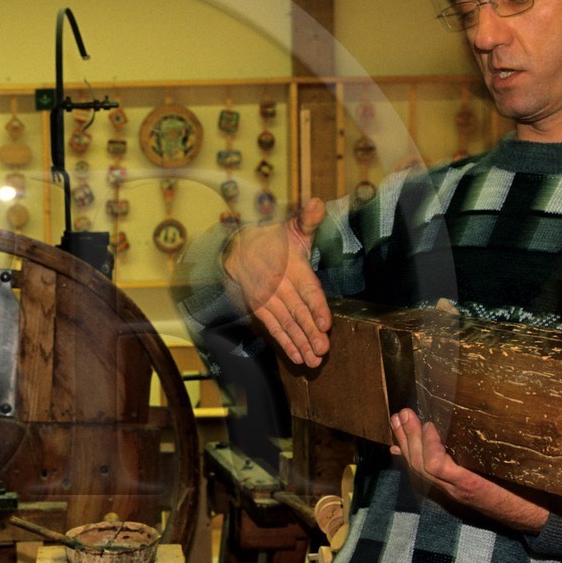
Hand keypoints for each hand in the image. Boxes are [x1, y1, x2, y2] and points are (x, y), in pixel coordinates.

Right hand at [222, 198, 330, 366]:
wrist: (236, 248)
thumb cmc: (274, 239)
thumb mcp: (292, 227)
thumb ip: (308, 219)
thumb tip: (317, 203)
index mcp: (290, 263)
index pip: (305, 287)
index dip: (315, 306)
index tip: (325, 323)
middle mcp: (277, 282)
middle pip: (296, 310)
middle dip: (309, 331)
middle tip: (323, 350)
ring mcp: (266, 297)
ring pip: (285, 322)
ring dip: (299, 342)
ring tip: (313, 359)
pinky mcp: (259, 308)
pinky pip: (272, 326)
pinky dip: (284, 342)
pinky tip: (295, 355)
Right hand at [389, 409, 548, 532]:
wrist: (538, 516)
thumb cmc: (521, 493)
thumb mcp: (491, 474)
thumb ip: (473, 462)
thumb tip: (462, 439)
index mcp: (454, 486)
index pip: (420, 466)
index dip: (406, 446)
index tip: (399, 425)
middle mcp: (450, 490)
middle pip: (416, 464)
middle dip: (405, 438)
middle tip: (399, 414)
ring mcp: (458, 489)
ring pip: (423, 465)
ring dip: (413, 439)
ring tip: (410, 418)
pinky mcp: (470, 486)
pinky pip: (441, 467)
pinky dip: (432, 448)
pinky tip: (432, 431)